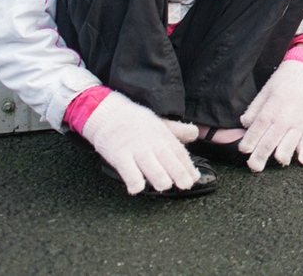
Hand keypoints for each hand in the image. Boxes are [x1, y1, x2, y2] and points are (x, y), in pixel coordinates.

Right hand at [78, 91, 200, 194]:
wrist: (107, 113)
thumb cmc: (134, 121)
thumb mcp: (159, 122)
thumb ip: (177, 130)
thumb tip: (195, 133)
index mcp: (162, 135)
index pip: (178, 151)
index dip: (187, 165)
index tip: (194, 177)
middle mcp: (151, 142)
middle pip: (168, 157)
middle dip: (178, 172)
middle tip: (186, 185)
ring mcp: (135, 149)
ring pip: (150, 164)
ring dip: (159, 176)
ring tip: (165, 186)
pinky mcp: (119, 155)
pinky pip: (127, 169)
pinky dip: (133, 180)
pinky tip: (137, 189)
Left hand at [239, 60, 302, 170]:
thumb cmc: (284, 80)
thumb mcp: (264, 92)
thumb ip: (253, 110)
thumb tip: (244, 124)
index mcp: (270, 111)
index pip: (255, 134)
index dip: (247, 145)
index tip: (244, 150)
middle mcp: (284, 120)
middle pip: (268, 146)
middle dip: (258, 160)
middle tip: (254, 166)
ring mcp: (298, 125)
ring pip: (287, 150)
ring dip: (280, 159)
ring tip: (276, 162)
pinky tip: (301, 162)